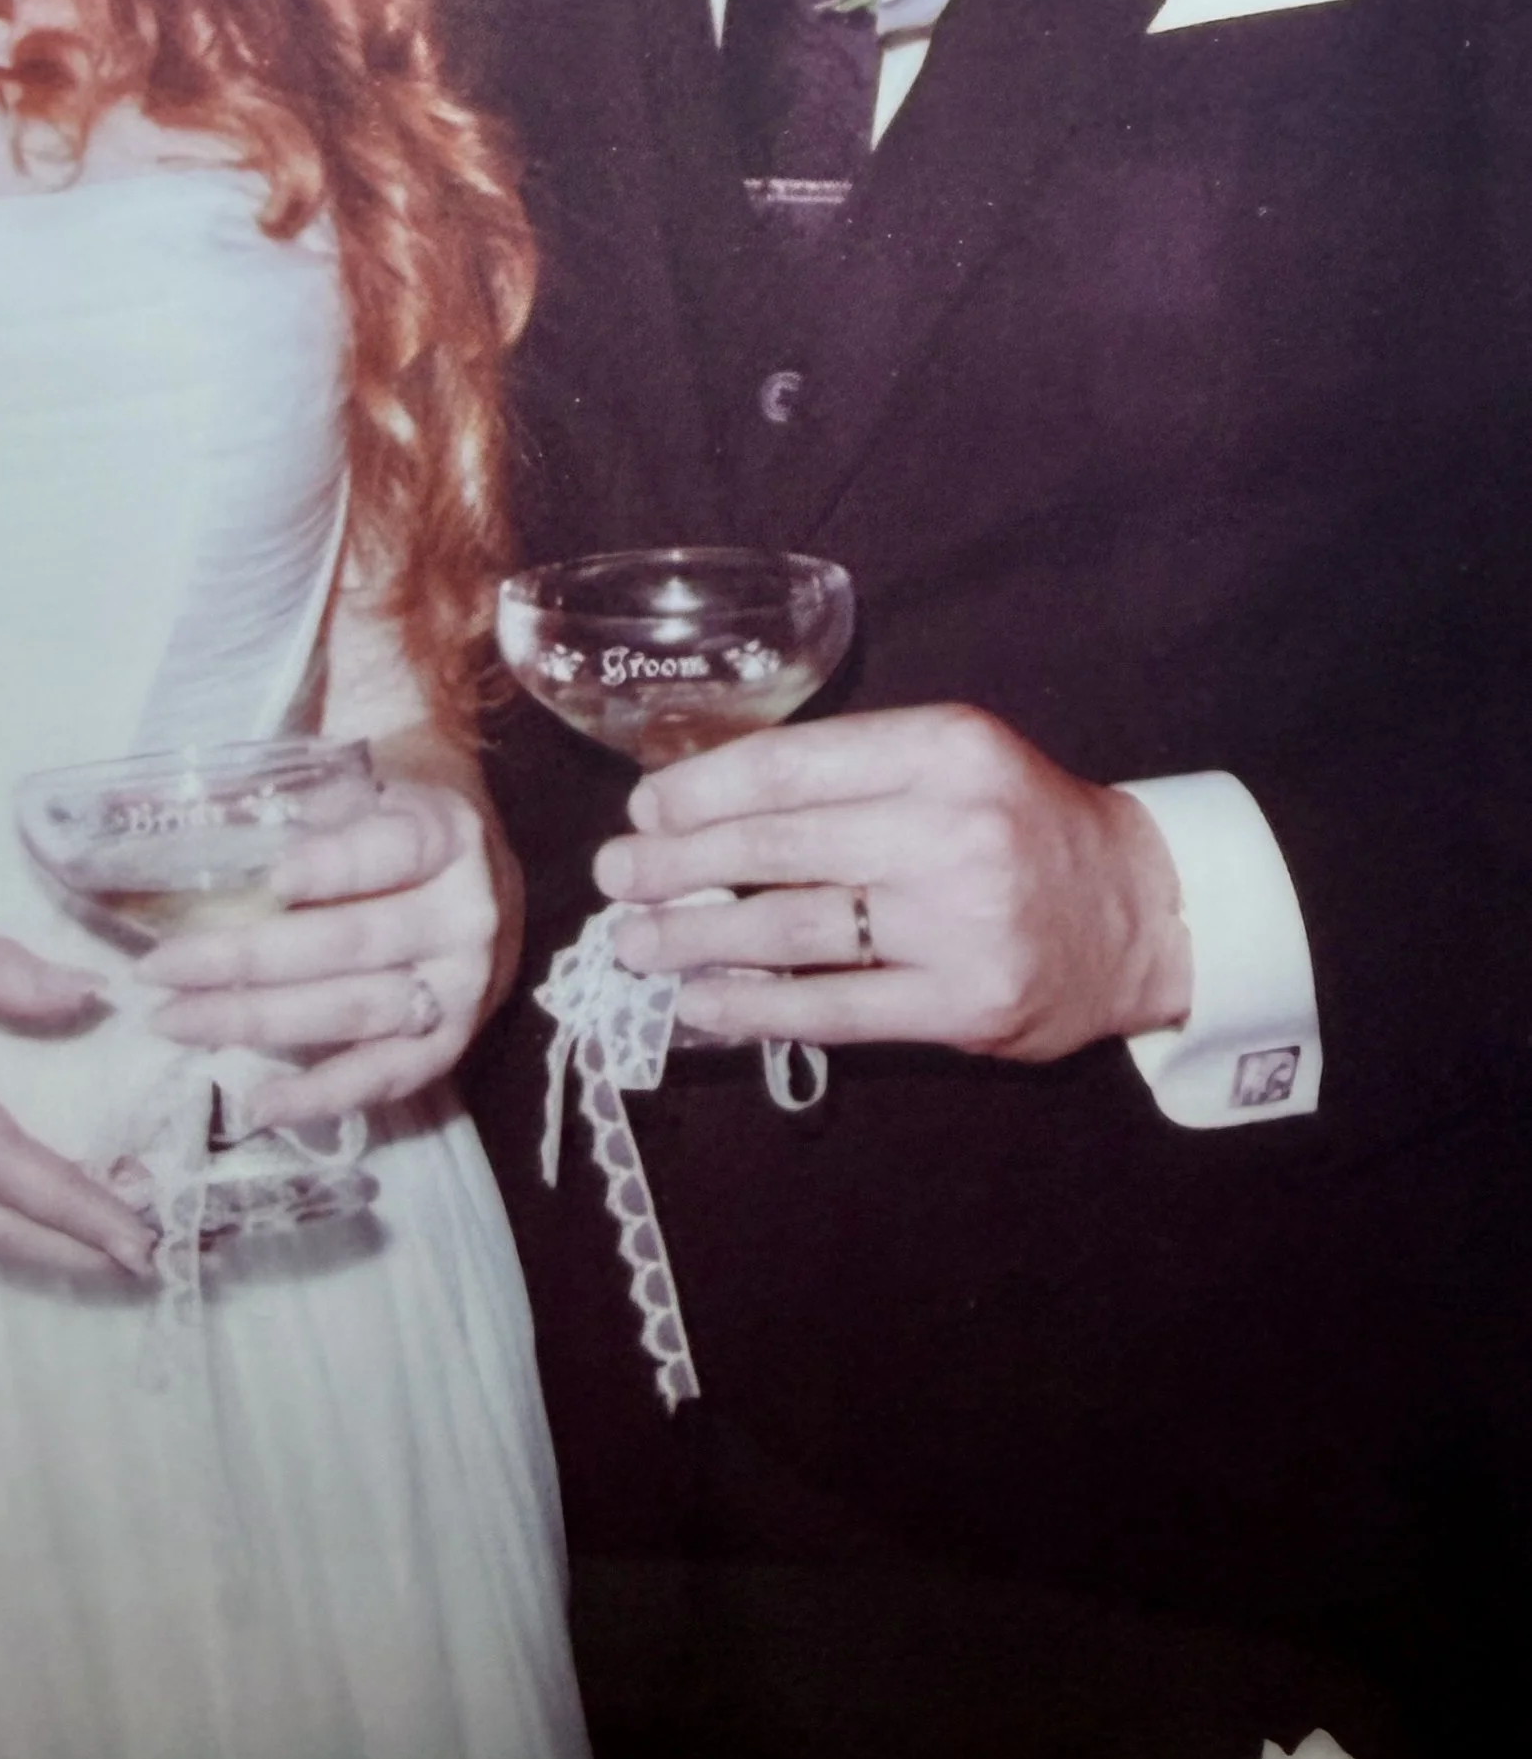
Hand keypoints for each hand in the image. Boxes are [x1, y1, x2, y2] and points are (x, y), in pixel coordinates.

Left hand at [133, 777, 516, 1125]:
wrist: (480, 862)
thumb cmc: (392, 813)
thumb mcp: (361, 783)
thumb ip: (296, 804)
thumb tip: (170, 822)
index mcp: (449, 835)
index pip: (395, 851)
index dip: (337, 868)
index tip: (273, 881)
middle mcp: (467, 916)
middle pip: (353, 941)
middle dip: (248, 959)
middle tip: (159, 968)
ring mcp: (463, 988)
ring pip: (356, 1011)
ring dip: (259, 1021)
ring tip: (176, 1021)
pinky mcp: (451, 1044)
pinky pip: (384, 1077)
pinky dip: (320, 1096)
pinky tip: (257, 1102)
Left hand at [595, 706, 1191, 1062]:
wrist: (1144, 912)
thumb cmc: (1020, 826)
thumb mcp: (949, 760)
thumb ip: (846, 773)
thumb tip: (698, 802)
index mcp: (944, 748)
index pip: (791, 765)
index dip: (702, 790)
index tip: (643, 808)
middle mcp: (953, 829)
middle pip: (779, 848)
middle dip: (677, 864)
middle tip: (614, 876)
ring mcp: (962, 923)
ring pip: (793, 931)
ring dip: (695, 939)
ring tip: (633, 943)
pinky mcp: (967, 1005)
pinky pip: (833, 1010)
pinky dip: (753, 1007)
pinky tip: (698, 1002)